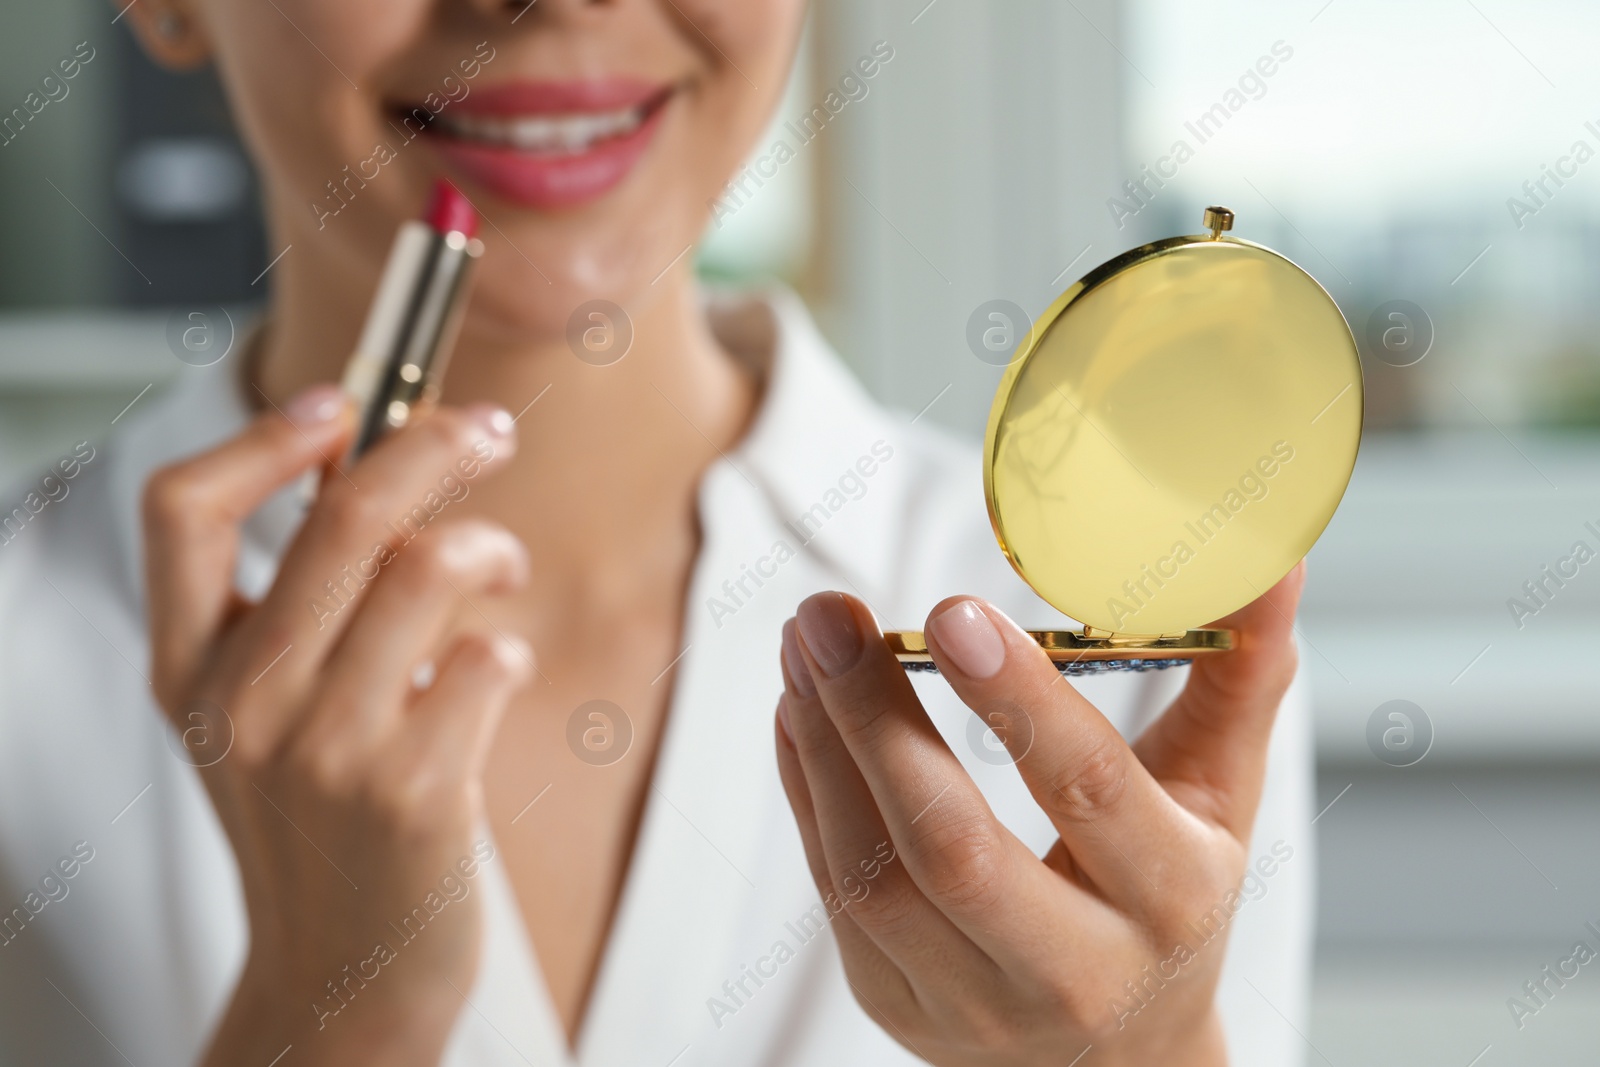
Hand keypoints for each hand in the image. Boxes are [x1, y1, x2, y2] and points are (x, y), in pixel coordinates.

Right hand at [143, 385, 533, 1064]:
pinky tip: (492, 674)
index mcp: (191, 672)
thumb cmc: (320, 823)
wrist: (345, 972)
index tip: (337, 403)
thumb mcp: (263, 715)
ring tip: (501, 569)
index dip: (262, 437)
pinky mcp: (417, 791)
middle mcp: (246, 704)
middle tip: (489, 429)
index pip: (181, 513)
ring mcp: (330, 751)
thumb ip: (295, 605)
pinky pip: (489, 656)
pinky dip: (508, 646)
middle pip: (344, 515)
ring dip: (491, 547)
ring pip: (431, 567)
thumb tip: (374, 460)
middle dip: (434, 442)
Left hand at [774, 565, 1305, 1066]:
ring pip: (872, 876)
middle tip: (828, 614)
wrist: (1120, 1056)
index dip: (1019, 701)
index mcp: (1172, 899)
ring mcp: (974, 1004)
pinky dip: (808, 788)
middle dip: (877, 720)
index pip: (1089, 792)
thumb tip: (1273, 557)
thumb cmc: (1171, 895)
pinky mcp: (899, 1005)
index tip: (951, 611)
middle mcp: (1074, 970)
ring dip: (824, 747)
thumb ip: (1240, 676)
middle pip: (953, 847)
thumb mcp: (1219, 795)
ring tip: (805, 643)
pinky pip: (834, 892)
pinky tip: (800, 708)